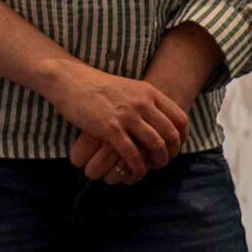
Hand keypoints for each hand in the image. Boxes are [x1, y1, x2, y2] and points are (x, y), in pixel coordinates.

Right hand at [46, 64, 187, 183]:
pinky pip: (132, 154)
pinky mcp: (110, 128)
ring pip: (156, 146)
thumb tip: (157, 120)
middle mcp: (142, 103)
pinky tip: (134, 171)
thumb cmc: (94, 84)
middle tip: (164, 160)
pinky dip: (138, 167)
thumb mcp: (127, 87)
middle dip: (172, 153)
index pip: (180, 118)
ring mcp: (126, 116)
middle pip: (171, 135)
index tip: (176, 146)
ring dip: (158, 162)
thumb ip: (144, 101)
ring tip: (152, 167)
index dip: (183, 137)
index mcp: (148, 92)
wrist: (68, 79)